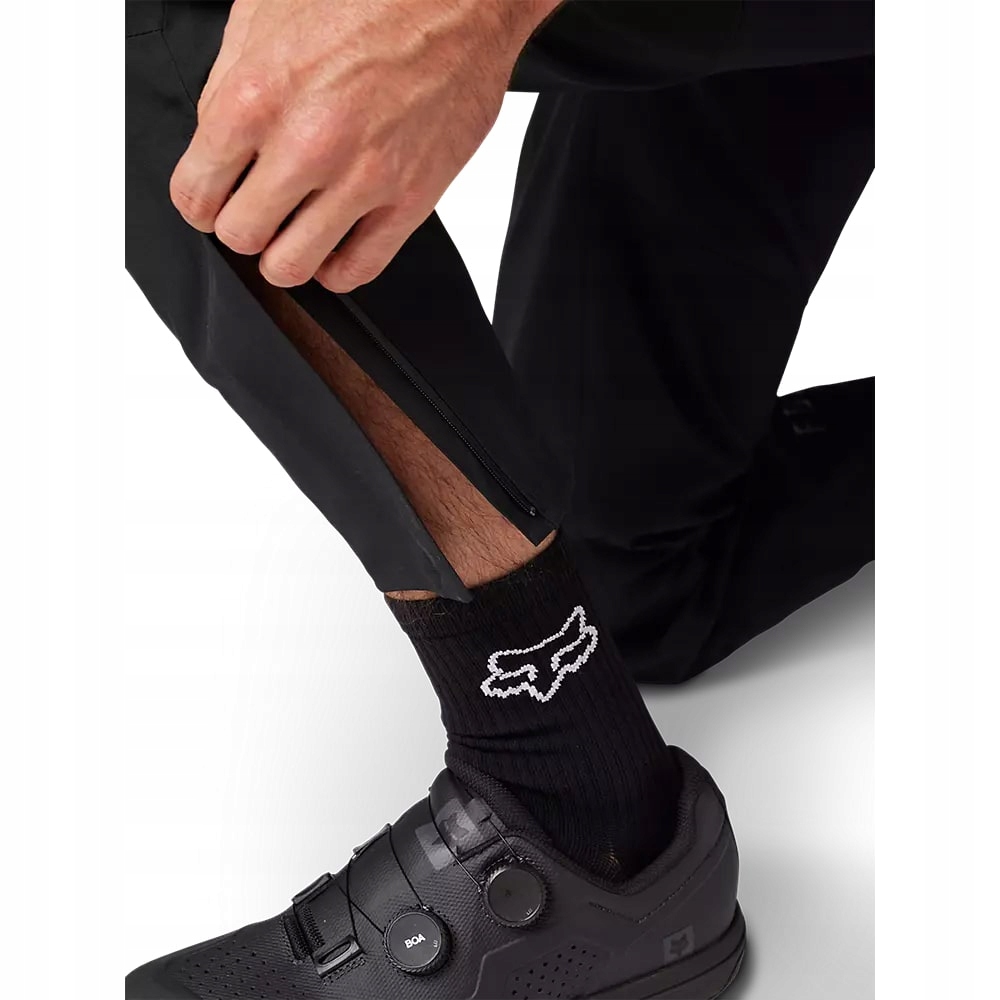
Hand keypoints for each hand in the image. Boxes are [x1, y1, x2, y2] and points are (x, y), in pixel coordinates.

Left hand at [169, 0, 559, 291]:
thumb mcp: (265, 13)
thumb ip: (228, 86)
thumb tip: (217, 146)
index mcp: (258, 95)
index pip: (195, 193)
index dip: (200, 201)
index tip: (215, 197)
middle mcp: (308, 145)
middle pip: (241, 237)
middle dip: (243, 227)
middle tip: (258, 208)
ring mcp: (363, 179)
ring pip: (292, 267)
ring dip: (285, 255)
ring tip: (295, 231)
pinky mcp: (411, 199)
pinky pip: (356, 270)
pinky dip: (335, 267)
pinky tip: (334, 243)